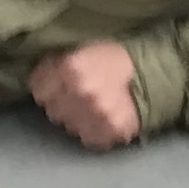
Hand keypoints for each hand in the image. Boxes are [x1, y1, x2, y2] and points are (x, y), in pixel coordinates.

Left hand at [27, 40, 141, 150]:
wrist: (150, 73)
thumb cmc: (112, 57)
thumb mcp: (82, 49)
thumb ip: (57, 63)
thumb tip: (38, 78)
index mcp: (71, 67)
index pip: (37, 89)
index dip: (46, 87)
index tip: (56, 86)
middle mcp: (80, 92)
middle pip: (52, 110)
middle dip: (61, 103)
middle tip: (76, 96)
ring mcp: (94, 115)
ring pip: (68, 126)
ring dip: (76, 118)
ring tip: (91, 106)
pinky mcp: (108, 132)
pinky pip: (87, 138)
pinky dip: (91, 130)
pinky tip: (101, 118)